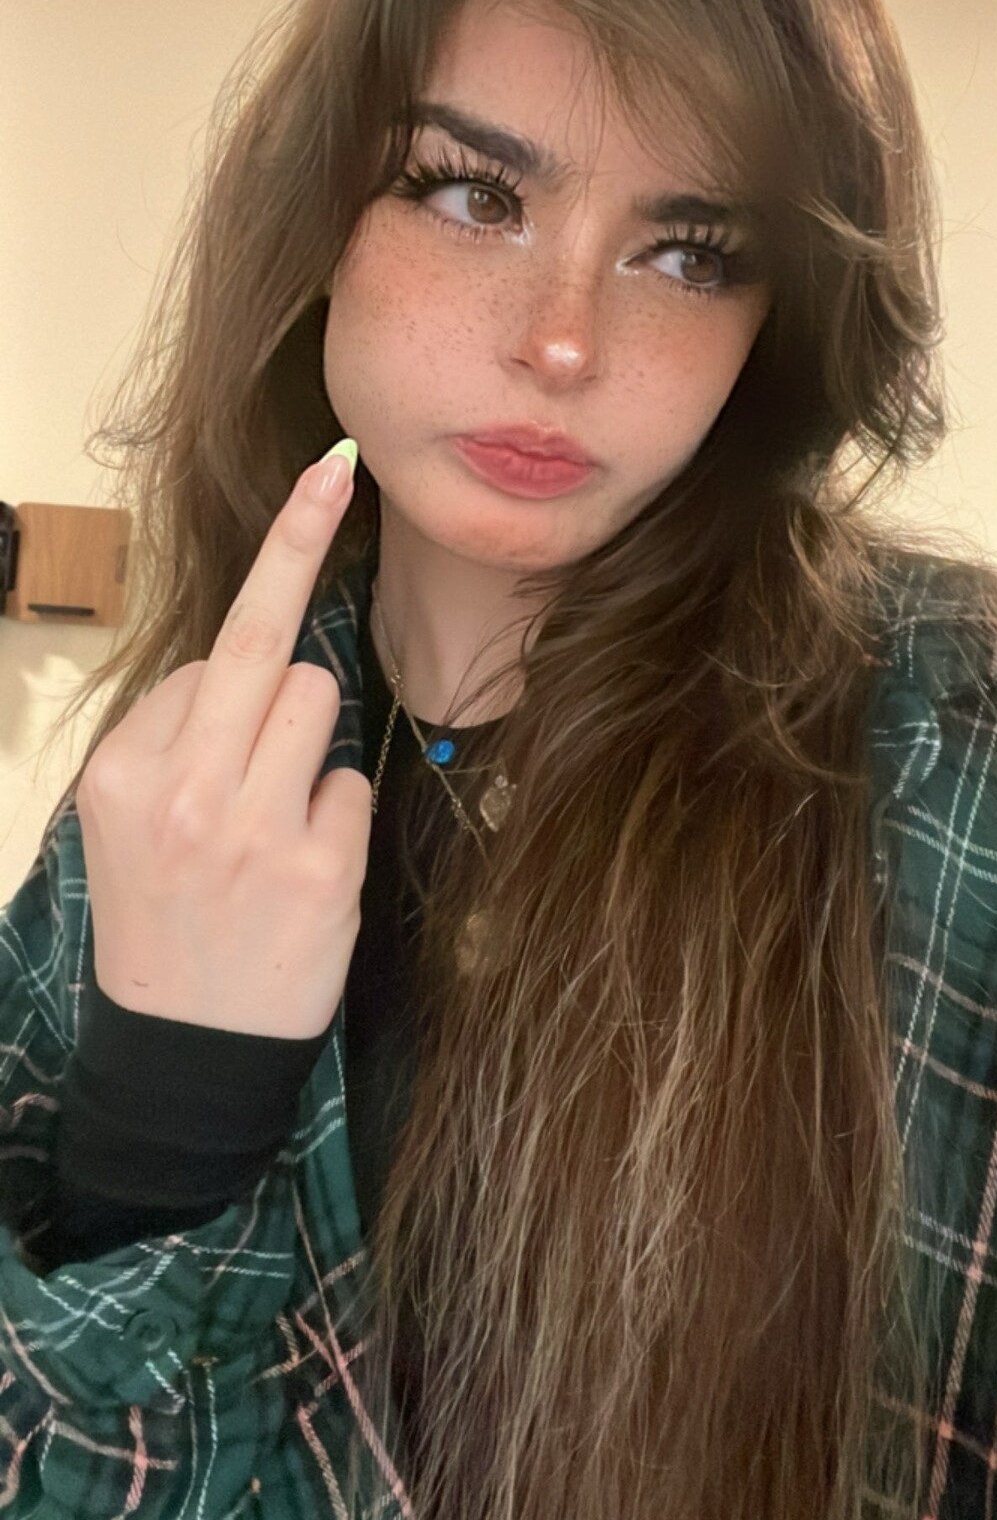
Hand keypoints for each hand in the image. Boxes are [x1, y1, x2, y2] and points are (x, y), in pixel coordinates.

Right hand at [75, 447, 370, 1038]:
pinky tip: (301, 870)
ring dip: (309, 740)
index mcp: (122, 771)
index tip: (320, 479)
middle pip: (268, 645)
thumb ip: (177, 736)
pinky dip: (336, 813)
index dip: (265, 601)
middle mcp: (179, 790)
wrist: (184, 1050)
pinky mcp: (319, 871)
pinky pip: (351, 783)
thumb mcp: (126, 823)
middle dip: (304, 545)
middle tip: (334, 469)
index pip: (209, 660)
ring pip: (318, 699)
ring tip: (272, 814)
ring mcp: (251, 830)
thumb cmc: (164, 917)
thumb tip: (254, 657)